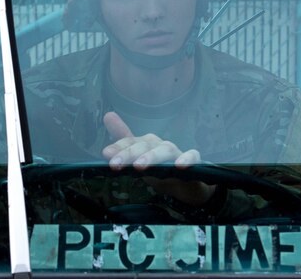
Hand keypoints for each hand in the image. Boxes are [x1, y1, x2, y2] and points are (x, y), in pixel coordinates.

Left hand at [101, 111, 215, 205]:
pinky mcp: (194, 162)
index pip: (130, 142)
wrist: (189, 185)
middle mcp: (160, 145)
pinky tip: (179, 166)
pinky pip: (193, 156)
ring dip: (152, 156)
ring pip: (165, 150)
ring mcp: (177, 153)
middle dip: (129, 154)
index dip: (118, 147)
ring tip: (139, 166)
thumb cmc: (162, 170)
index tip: (106, 154)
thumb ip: (124, 142)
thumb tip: (107, 115)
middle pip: (145, 146)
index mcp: (146, 145)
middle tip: (116, 164)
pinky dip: (187, 159)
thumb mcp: (139, 160)